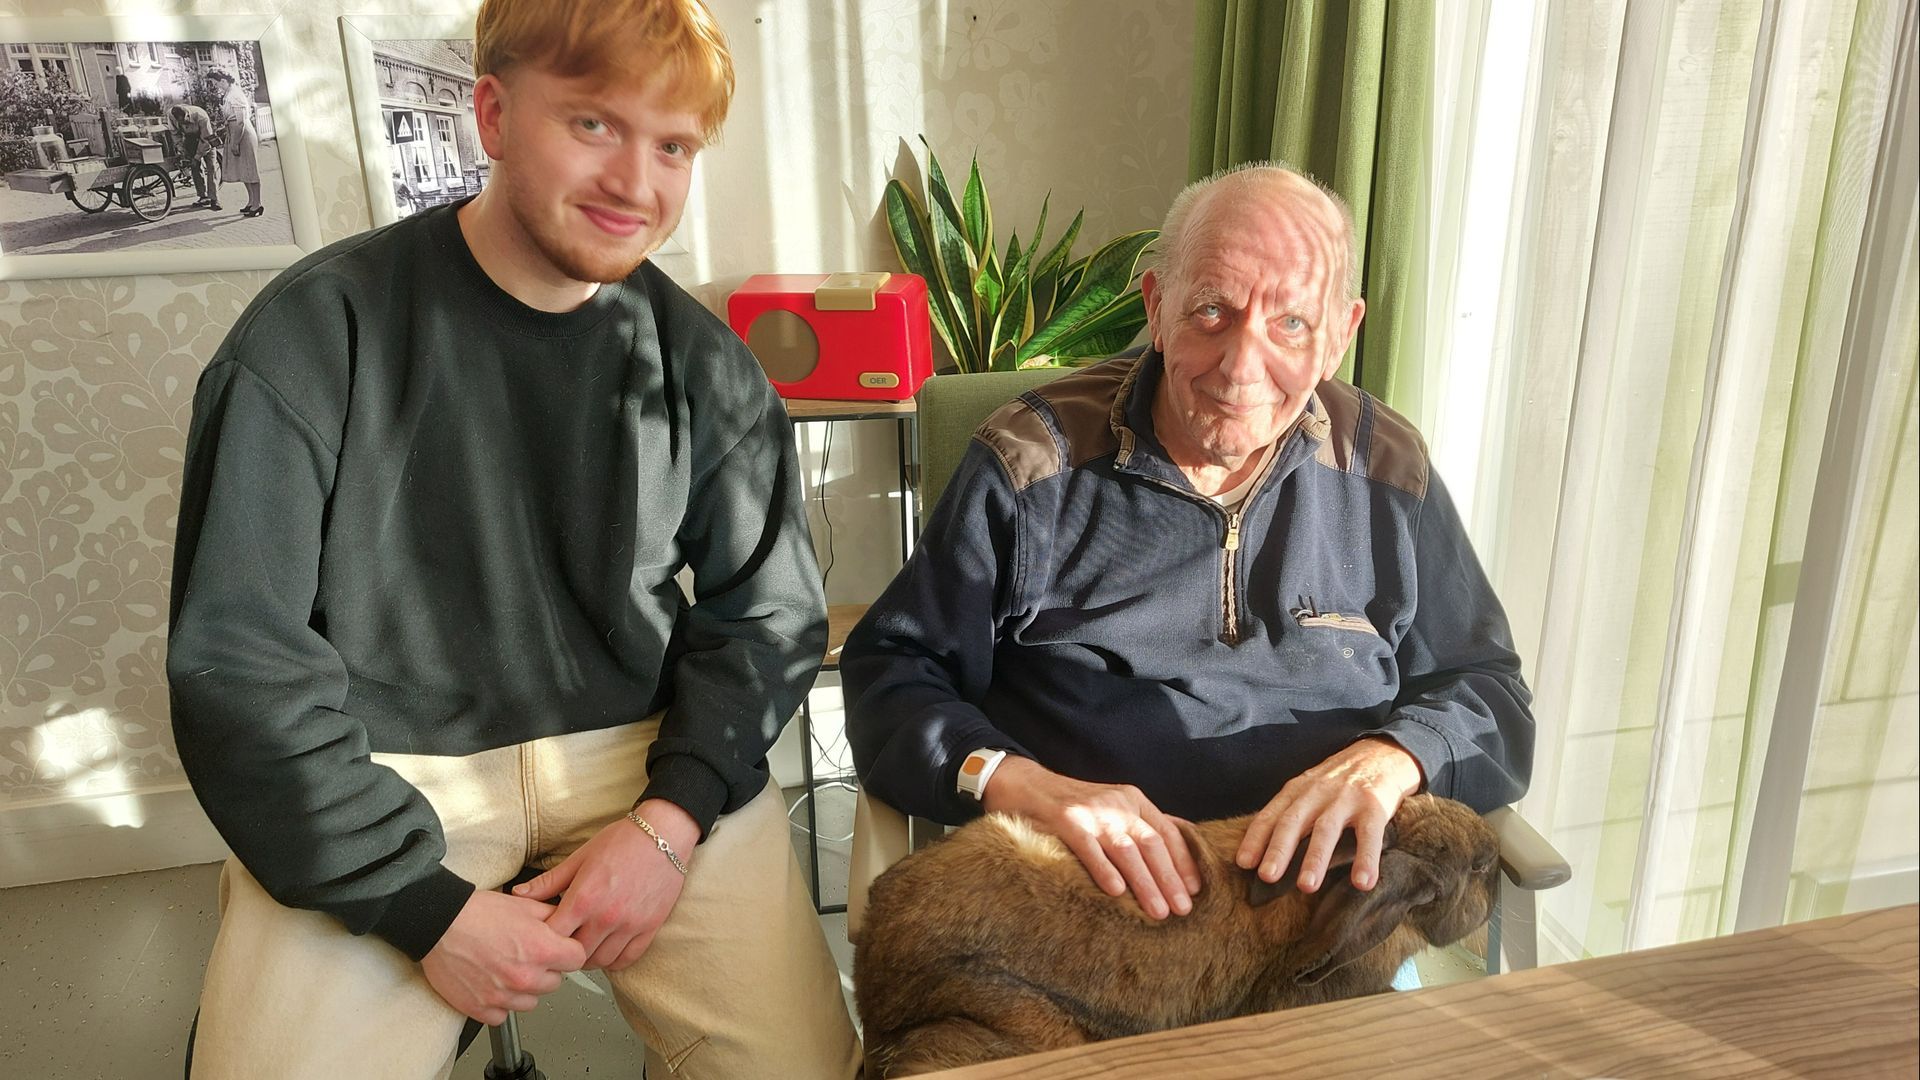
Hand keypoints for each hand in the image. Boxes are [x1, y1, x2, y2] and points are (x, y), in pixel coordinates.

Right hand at [422, 890, 588, 1024]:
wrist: (439, 924)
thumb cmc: (477, 913)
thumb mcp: (524, 904)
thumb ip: (553, 917)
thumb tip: (567, 924)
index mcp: (541, 949)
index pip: (577, 960)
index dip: (568, 951)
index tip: (559, 949)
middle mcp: (525, 977)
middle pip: (555, 983)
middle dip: (546, 969)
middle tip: (526, 955)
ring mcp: (503, 996)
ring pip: (531, 1001)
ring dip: (524, 988)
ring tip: (507, 968)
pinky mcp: (481, 1009)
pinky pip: (503, 1015)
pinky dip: (500, 1004)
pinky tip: (492, 984)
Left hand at [516, 798, 695, 971]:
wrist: (664, 834)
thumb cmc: (622, 841)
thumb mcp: (580, 857)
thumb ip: (549, 881)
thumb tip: (520, 894)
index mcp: (584, 898)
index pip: (553, 937)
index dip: (545, 940)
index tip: (543, 936)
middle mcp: (606, 917)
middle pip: (575, 954)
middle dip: (565, 952)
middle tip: (562, 944)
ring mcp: (630, 925)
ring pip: (601, 961)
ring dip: (589, 958)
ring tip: (584, 946)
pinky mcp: (649, 928)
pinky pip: (627, 959)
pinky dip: (614, 960)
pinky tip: (607, 949)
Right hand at [982, 756, 1201, 919]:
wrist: (1026, 786)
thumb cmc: (1074, 806)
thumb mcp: (1113, 807)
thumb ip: (1140, 825)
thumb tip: (1178, 851)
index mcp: (1133, 800)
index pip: (1167, 833)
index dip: (1184, 863)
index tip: (1196, 891)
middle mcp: (1117, 804)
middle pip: (1151, 844)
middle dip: (1170, 879)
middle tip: (1183, 910)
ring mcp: (1092, 812)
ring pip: (1127, 850)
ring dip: (1145, 883)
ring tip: (1159, 912)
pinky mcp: (1066, 821)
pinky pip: (1090, 848)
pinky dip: (1104, 870)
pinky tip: (1117, 892)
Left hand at [1236, 737, 1422, 893]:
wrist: (1382, 753)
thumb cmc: (1339, 782)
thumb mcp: (1309, 790)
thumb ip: (1291, 814)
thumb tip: (1263, 853)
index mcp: (1298, 790)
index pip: (1271, 815)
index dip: (1256, 838)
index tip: (1243, 863)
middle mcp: (1317, 792)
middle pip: (1293, 821)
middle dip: (1279, 849)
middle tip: (1267, 877)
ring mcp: (1346, 798)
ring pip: (1326, 829)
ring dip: (1315, 858)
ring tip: (1306, 887)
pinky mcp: (1374, 806)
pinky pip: (1369, 835)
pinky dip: (1366, 859)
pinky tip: (1362, 883)